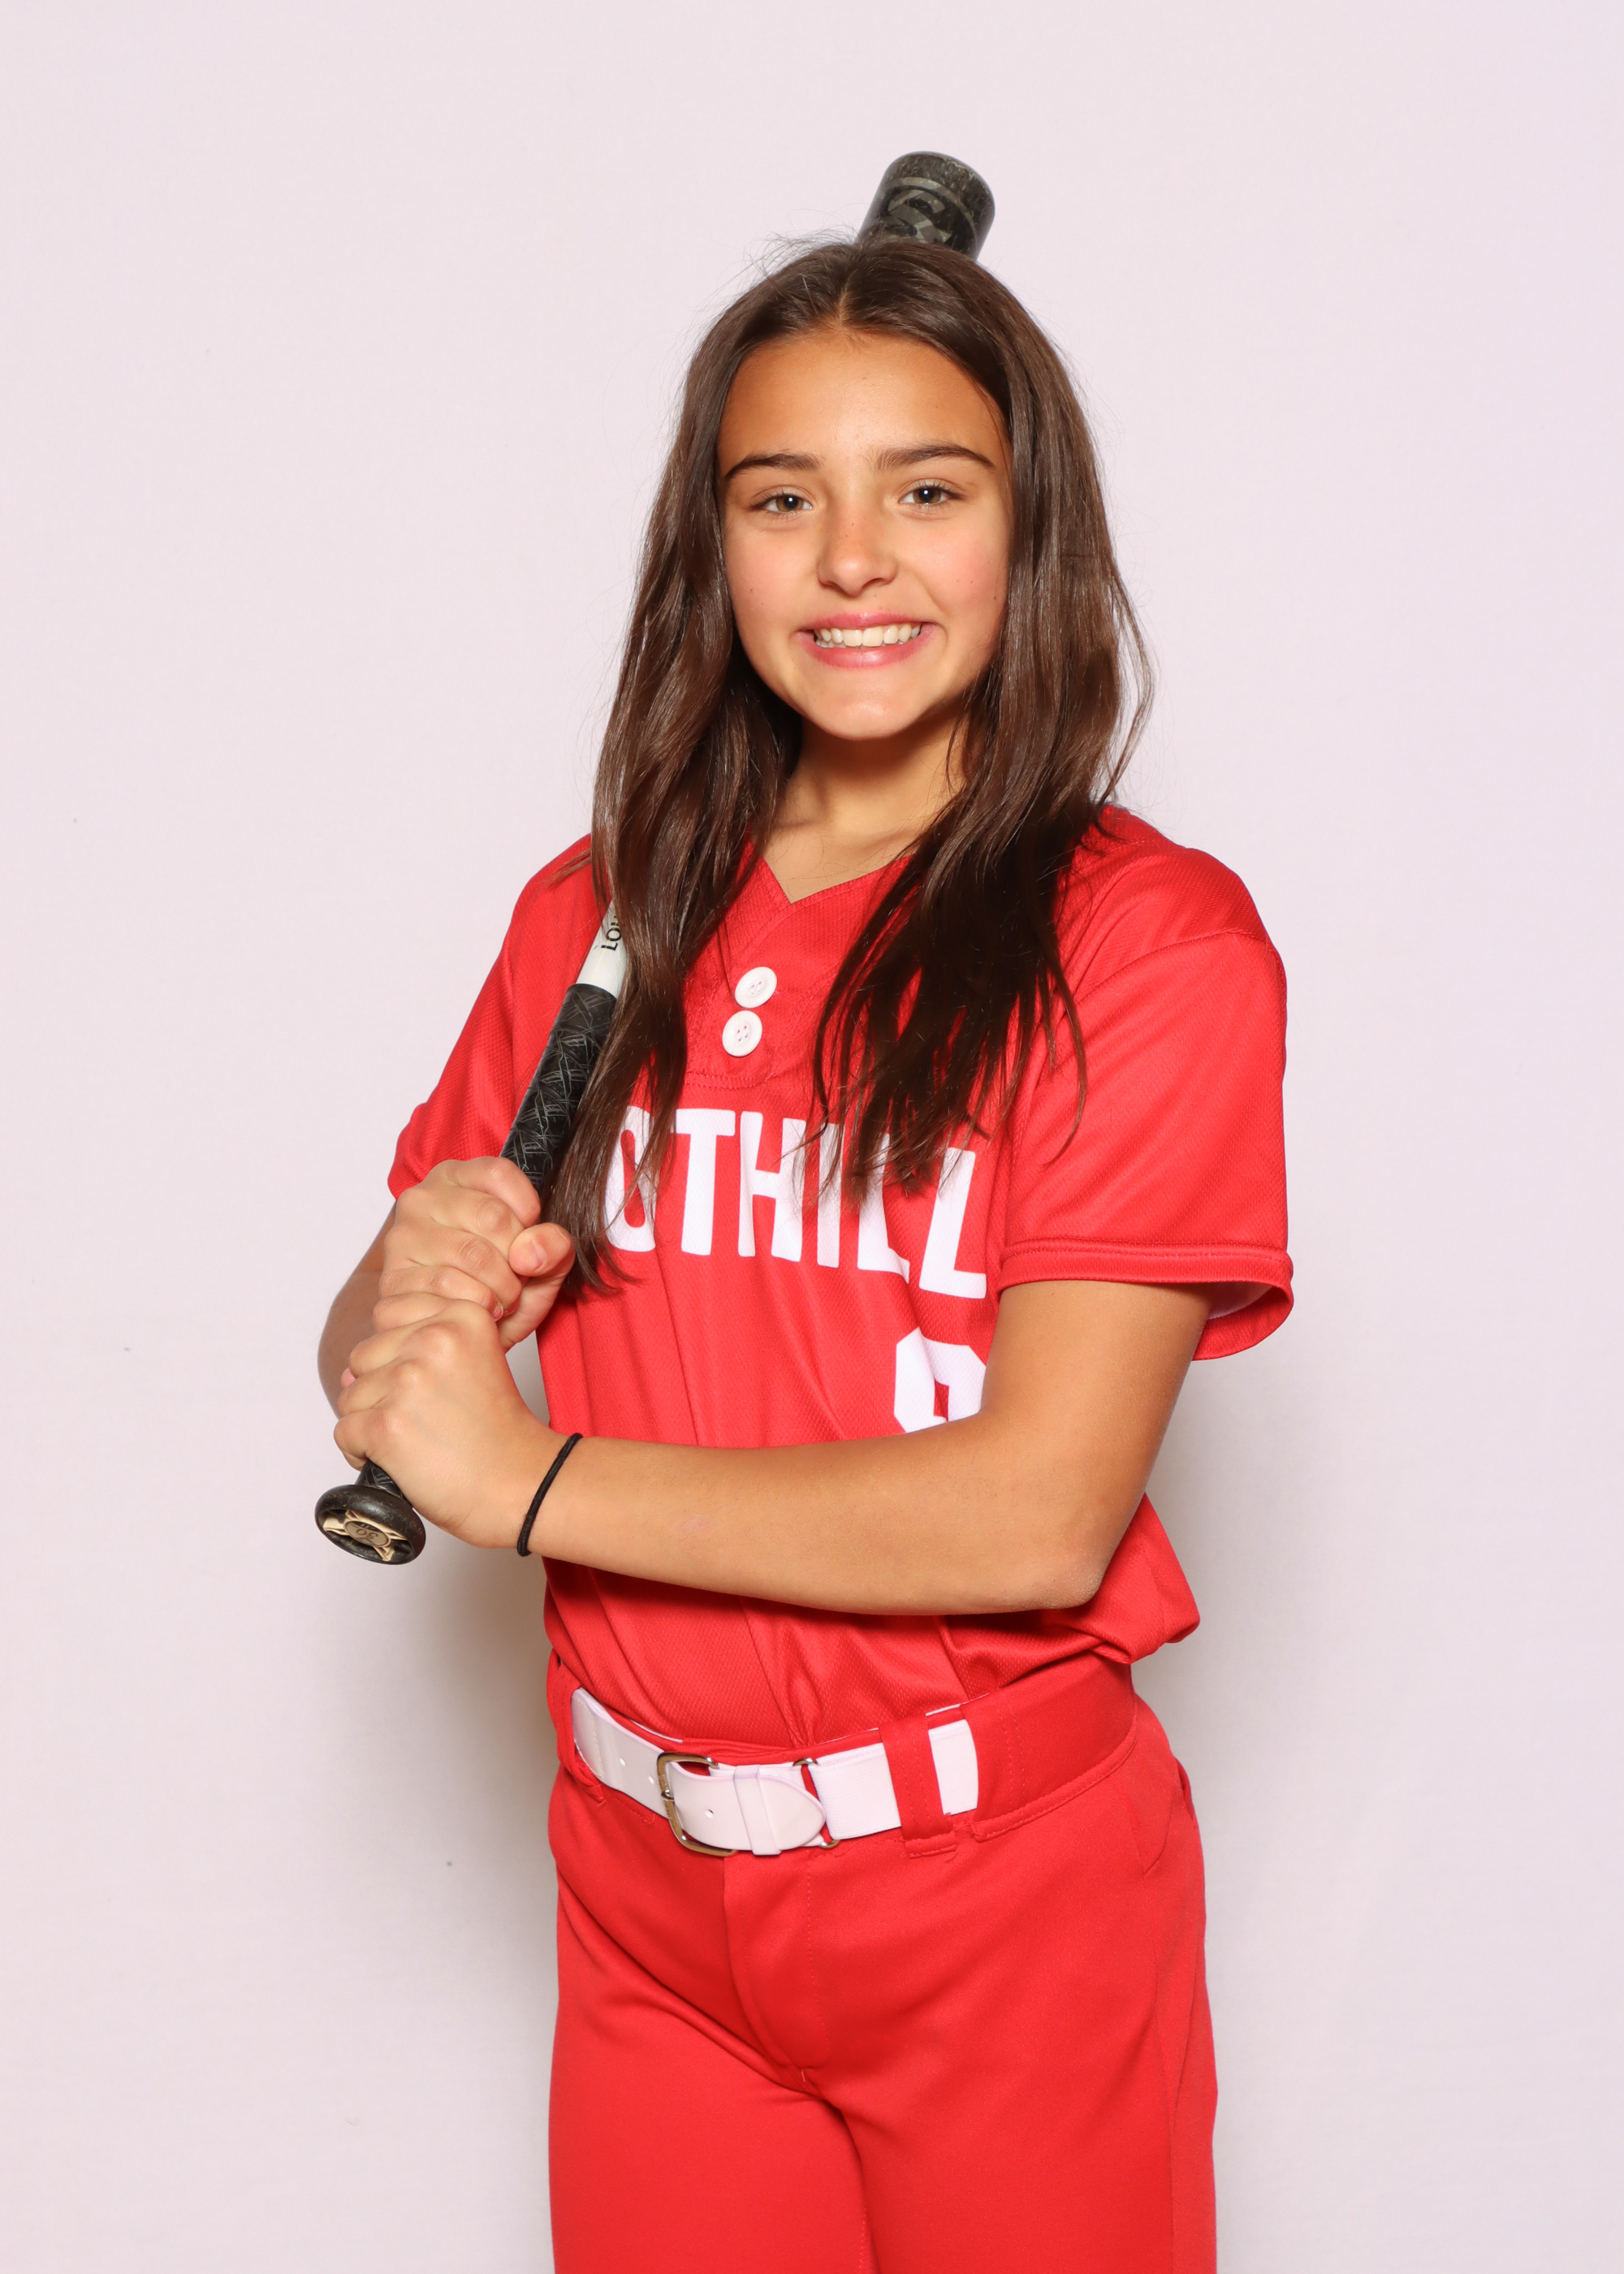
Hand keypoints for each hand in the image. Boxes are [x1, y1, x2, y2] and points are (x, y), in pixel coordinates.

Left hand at [334, 1291, 560, 1548]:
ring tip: (415, 1440)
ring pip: (351, 1396)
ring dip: (372, 1422)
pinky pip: (345, 1432)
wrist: (522, 1485)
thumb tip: (348, 1373)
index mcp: (461, 1315)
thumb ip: (418, 1349)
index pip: (388, 1315)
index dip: (401, 1356)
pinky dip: (362, 1453)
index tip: (434, 1384)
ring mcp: (408, 1380)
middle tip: (426, 1418)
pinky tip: (398, 1460)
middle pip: (365, 1356)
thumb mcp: (474, 1363)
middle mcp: (433, 1338)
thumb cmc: (499, 1434)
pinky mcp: (387, 1425)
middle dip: (382, 1391)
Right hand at [381, 1158, 574, 1350]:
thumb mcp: (541, 1265)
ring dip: (502, 1287)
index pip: (499, 1173)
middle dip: (517, 1258)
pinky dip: (478, 1305)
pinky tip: (481, 1312)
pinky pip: (449, 1286)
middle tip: (517, 1280)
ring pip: (472, 1253)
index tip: (528, 1240)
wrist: (460, 1340)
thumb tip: (530, 1252)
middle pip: (492, 1215)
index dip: (527, 1211)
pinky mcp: (393, 1278)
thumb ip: (553, 1247)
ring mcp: (403, 1237)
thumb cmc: (500, 1290)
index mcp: (457, 1178)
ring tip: (503, 1300)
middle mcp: (422, 1199)